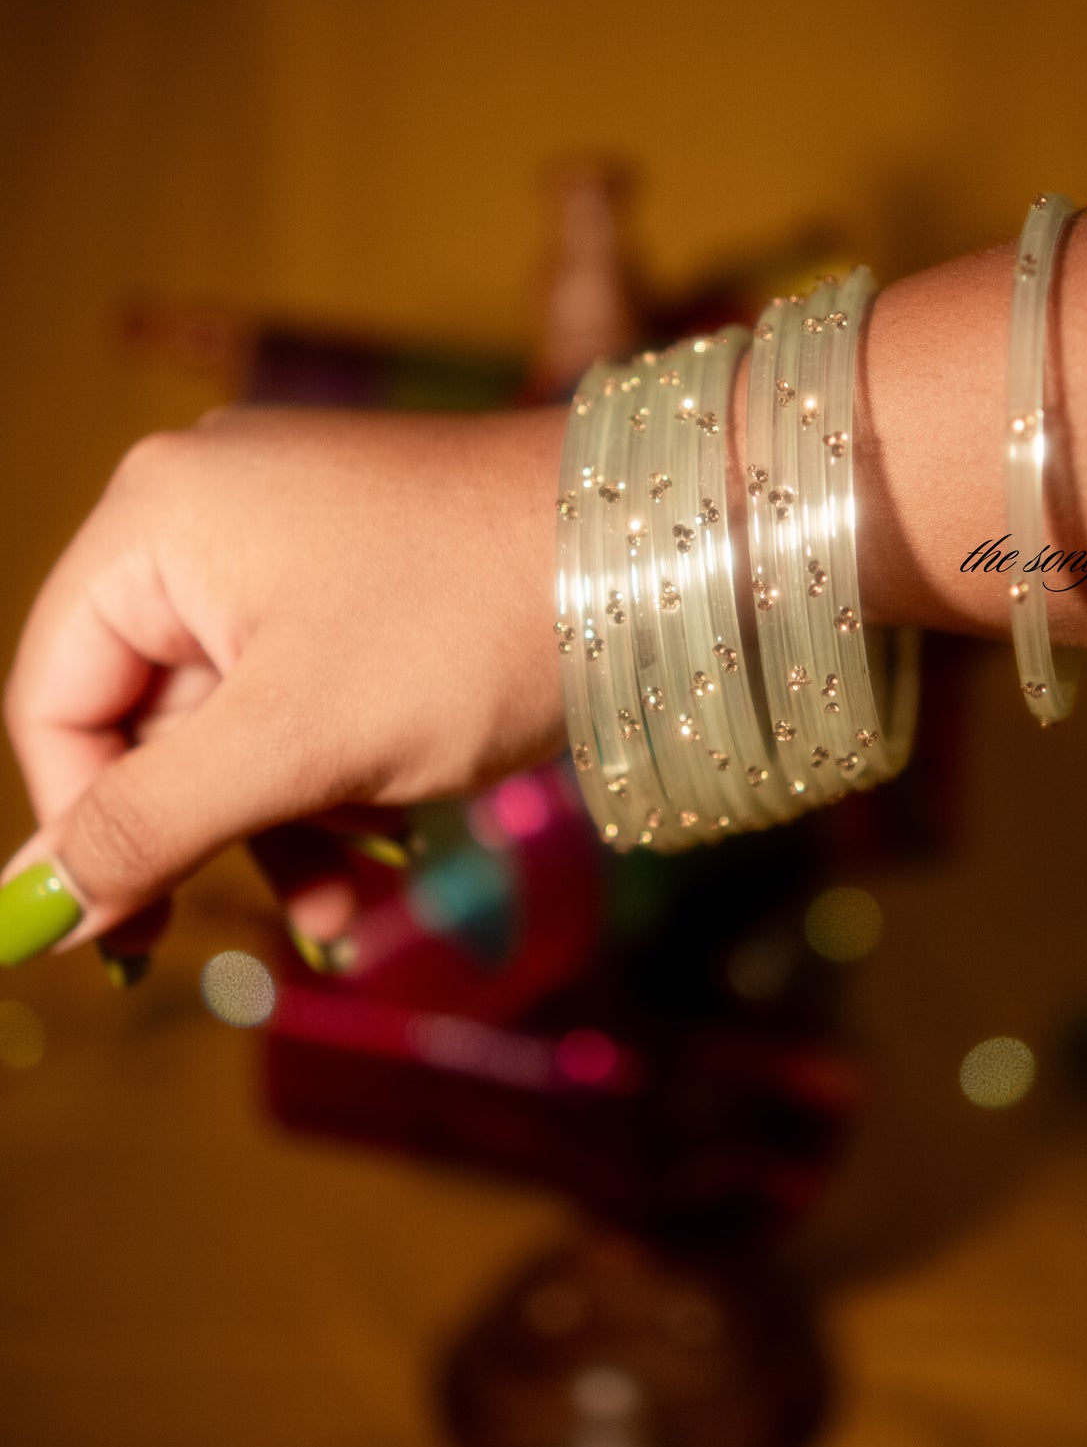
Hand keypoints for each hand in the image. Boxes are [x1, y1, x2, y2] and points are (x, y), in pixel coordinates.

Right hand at [0, 401, 567, 961]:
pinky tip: (384, 845)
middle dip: (207, 831)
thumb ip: (149, 825)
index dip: (81, 828)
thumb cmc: (469, 627)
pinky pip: (302, 692)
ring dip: (277, 823)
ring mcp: (291, 534)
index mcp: (155, 519)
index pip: (55, 698)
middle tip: (238, 933)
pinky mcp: (363, 570)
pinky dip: (330, 775)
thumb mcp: (294, 744)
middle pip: (144, 712)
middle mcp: (206, 508)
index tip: (126, 938)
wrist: (663, 549)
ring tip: (344, 909)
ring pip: (233, 718)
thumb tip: (27, 908)